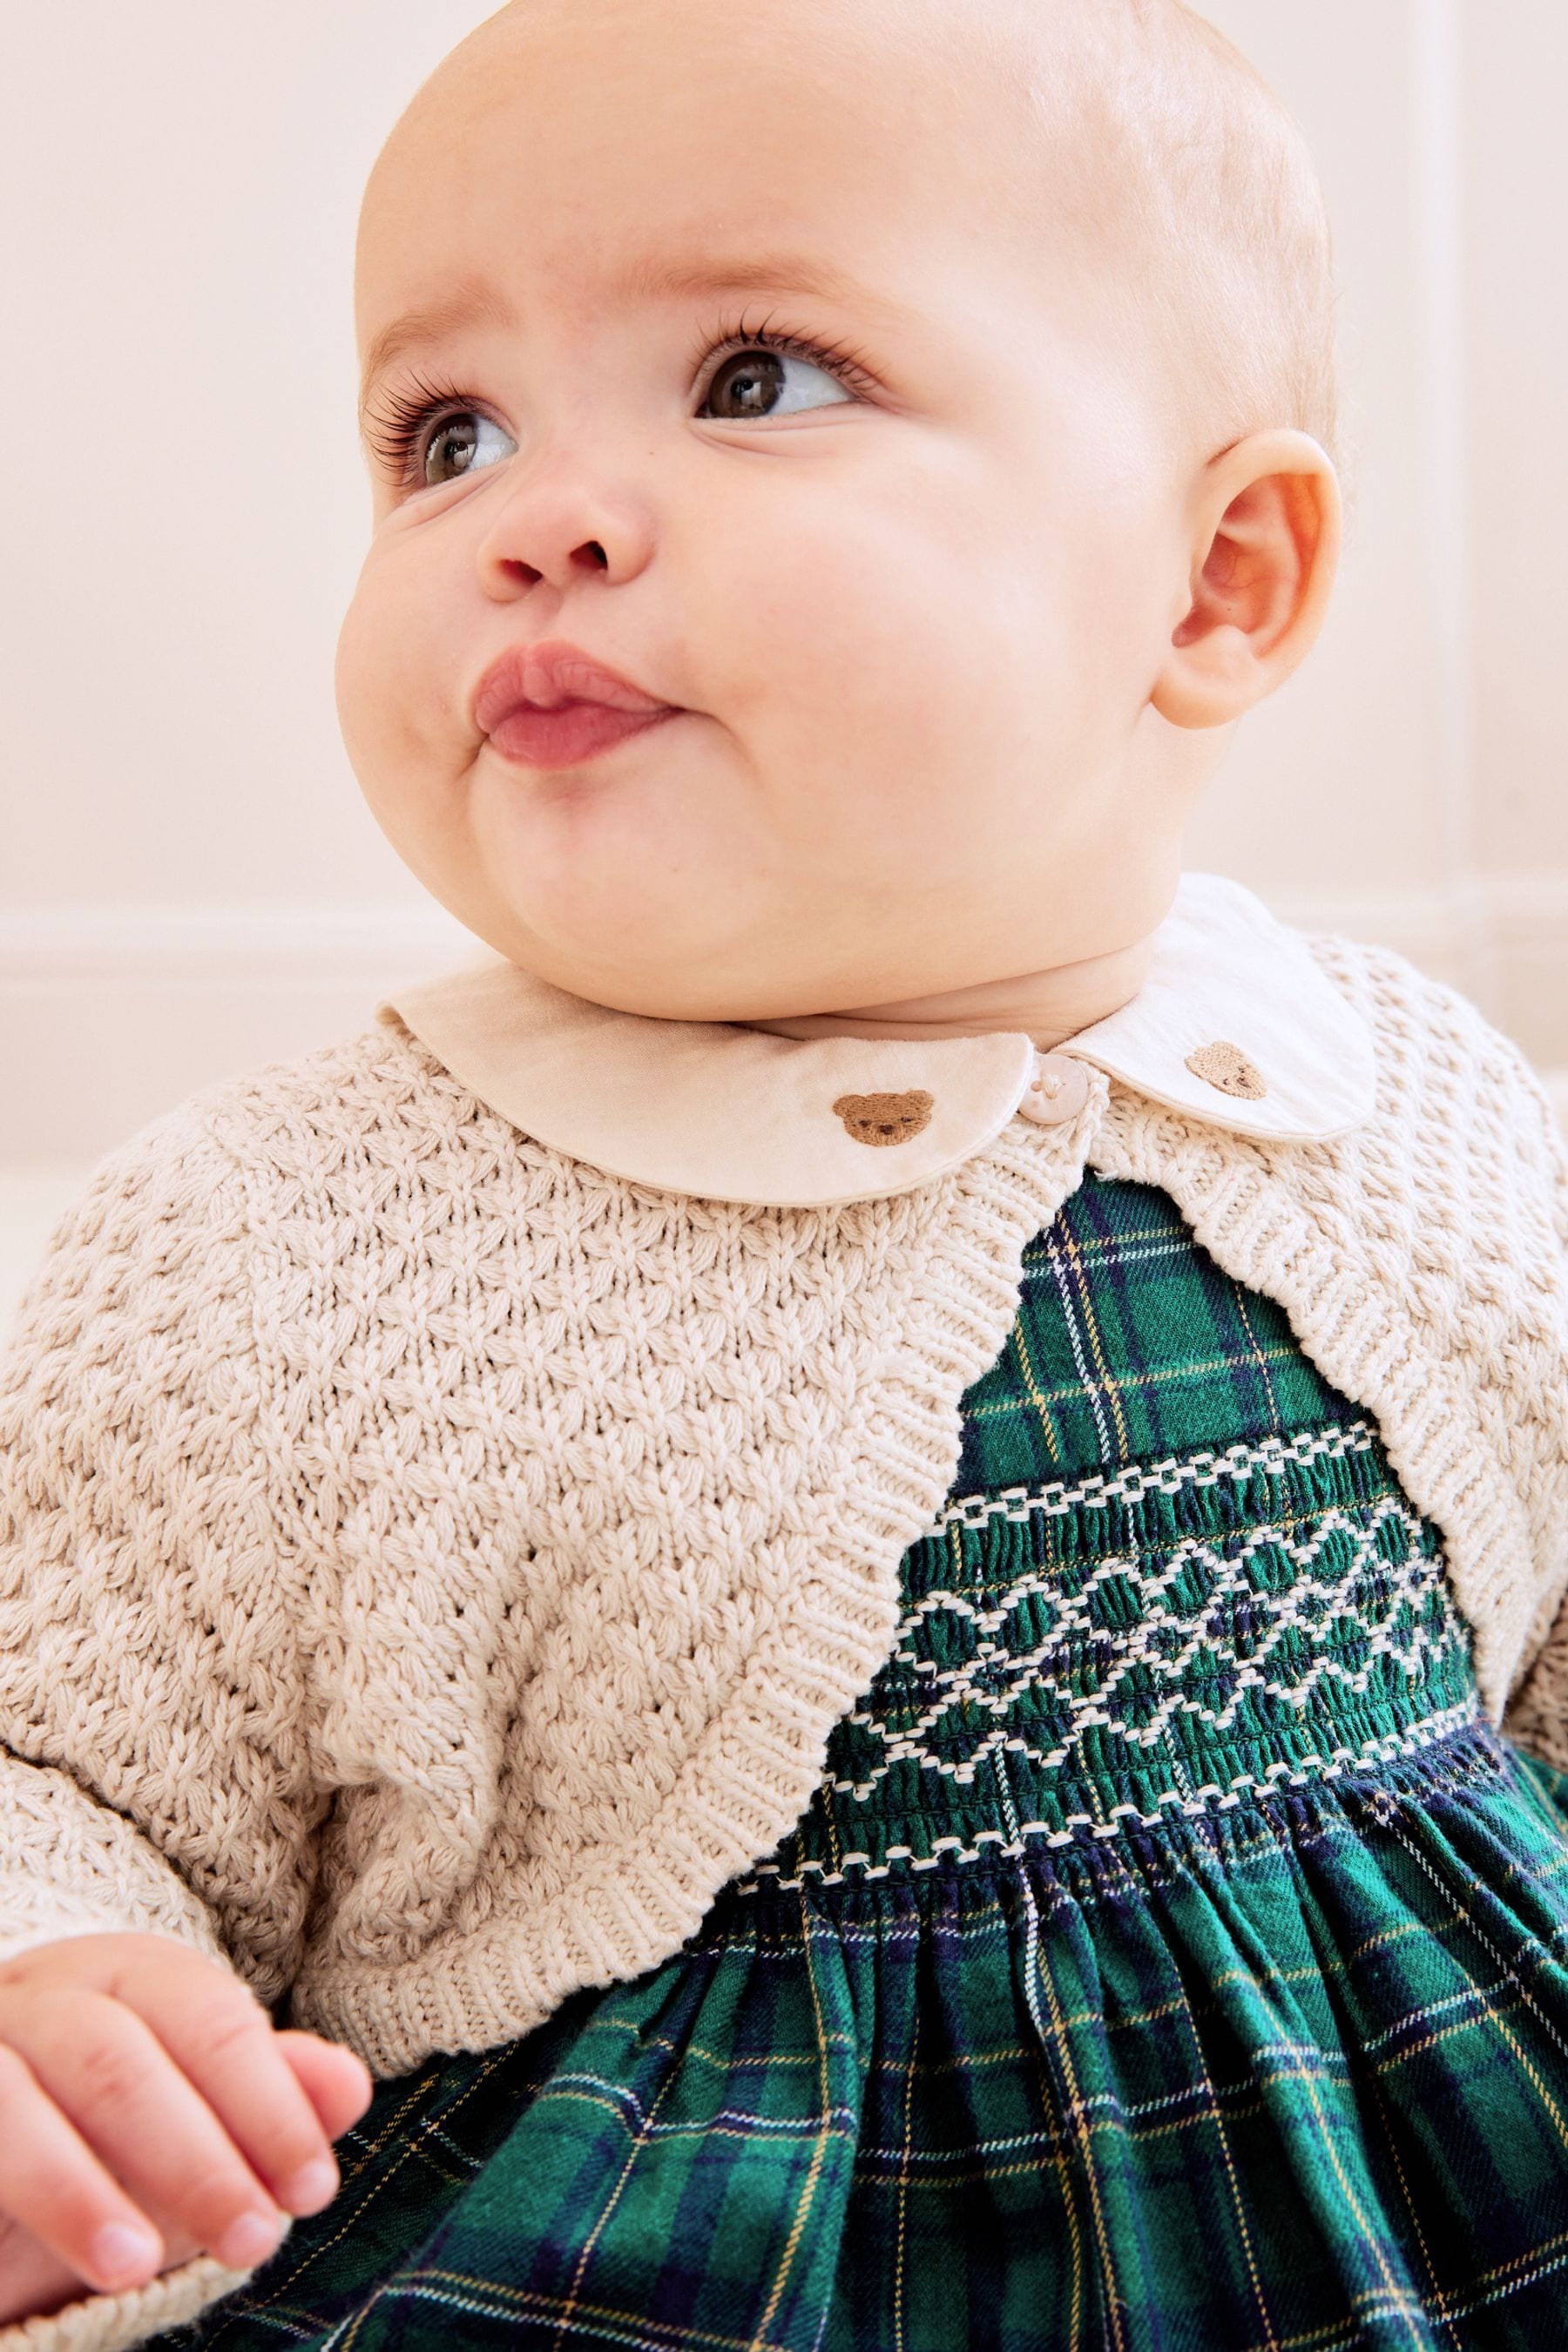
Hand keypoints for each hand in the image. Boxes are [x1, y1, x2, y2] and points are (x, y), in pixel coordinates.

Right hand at [0, 1933, 371, 2326]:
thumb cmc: (108, 2131)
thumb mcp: (198, 2117)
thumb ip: (269, 2097)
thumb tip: (350, 2088)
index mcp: (130, 1978)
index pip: (209, 2021)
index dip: (267, 2104)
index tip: (313, 2188)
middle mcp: (49, 1998)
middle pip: (120, 2061)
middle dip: (197, 2158)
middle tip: (253, 2240)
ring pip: (18, 2100)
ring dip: (81, 2190)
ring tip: (138, 2270)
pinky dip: (26, 2191)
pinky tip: (71, 2257)